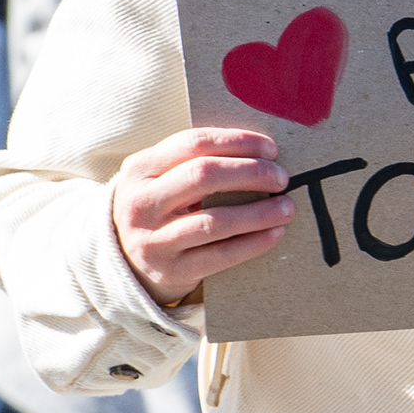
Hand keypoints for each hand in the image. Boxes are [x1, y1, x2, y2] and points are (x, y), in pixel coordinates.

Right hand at [114, 126, 288, 305]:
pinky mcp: (171, 270)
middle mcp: (140, 203)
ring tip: (286, 207)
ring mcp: (152, 240)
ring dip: (259, 213)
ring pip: (215, 221)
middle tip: (281, 178)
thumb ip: (196, 161)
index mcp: (140, 169)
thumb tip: (262, 153)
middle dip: (251, 173)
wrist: (127, 261)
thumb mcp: (162, 179)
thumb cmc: (161, 208)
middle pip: (204, 176)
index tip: (271, 149)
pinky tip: (275, 233)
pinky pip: (220, 255)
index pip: (194, 143)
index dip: (237, 142)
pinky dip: (253, 243)